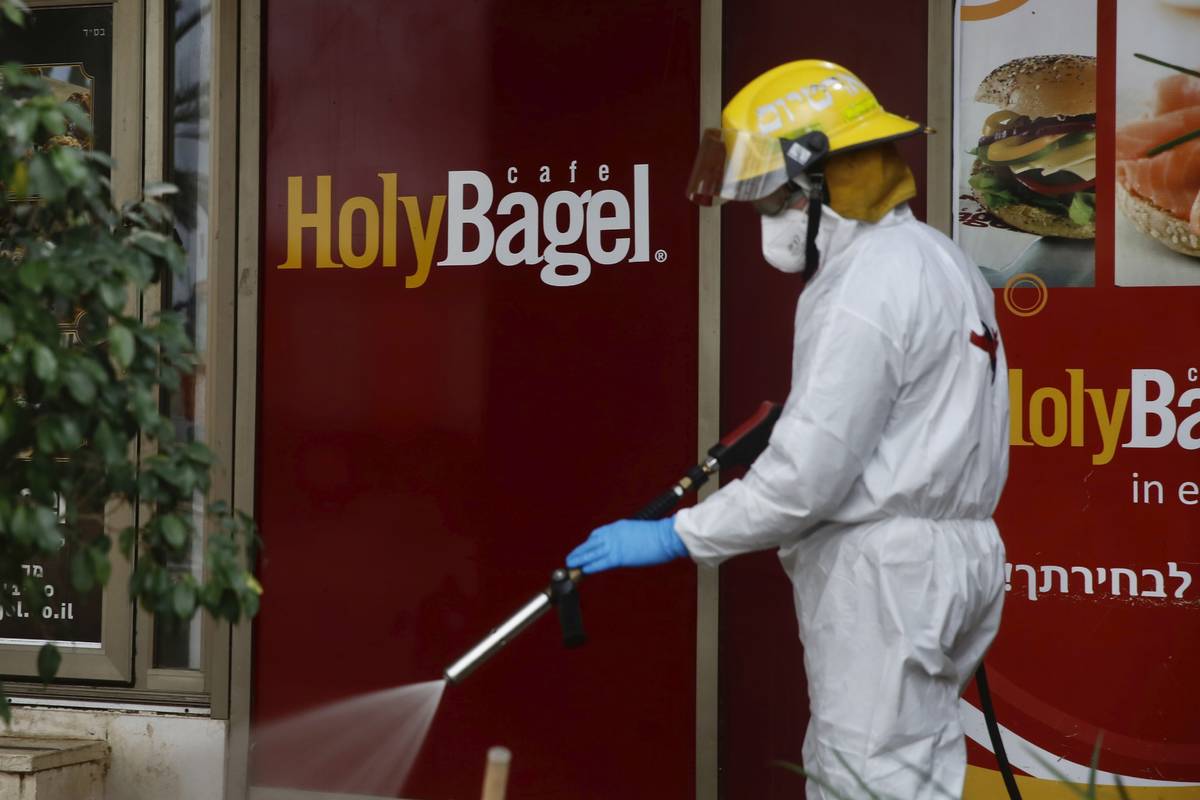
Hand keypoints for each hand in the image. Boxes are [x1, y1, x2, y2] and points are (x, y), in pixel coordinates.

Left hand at [566, 517, 688, 574]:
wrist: (666, 536)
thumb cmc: (658, 535)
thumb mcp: (638, 532)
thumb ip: (628, 538)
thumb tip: (626, 546)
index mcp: (618, 526)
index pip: (598, 534)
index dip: (588, 543)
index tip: (584, 548)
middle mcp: (613, 534)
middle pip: (591, 543)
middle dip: (580, 551)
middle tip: (571, 558)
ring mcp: (615, 545)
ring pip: (592, 553)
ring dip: (580, 559)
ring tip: (571, 565)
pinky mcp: (619, 556)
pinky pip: (600, 562)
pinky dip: (591, 566)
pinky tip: (584, 570)